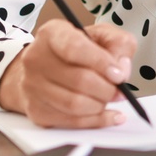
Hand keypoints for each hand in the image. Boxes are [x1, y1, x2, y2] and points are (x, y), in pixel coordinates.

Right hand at [0, 19, 137, 127]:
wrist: (44, 67)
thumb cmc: (76, 49)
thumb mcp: (102, 35)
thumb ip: (119, 44)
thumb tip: (121, 70)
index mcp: (52, 34)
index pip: (75, 48)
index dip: (100, 63)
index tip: (118, 74)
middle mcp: (36, 58)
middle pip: (78, 80)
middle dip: (107, 89)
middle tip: (120, 90)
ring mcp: (33, 86)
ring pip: (74, 105)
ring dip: (100, 105)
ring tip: (110, 99)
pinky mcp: (36, 110)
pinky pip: (71, 122)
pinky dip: (96, 121)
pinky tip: (108, 115)